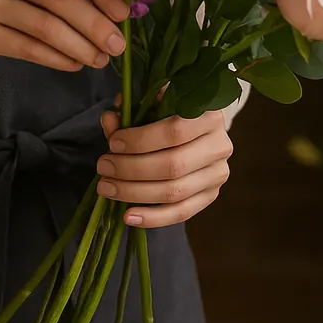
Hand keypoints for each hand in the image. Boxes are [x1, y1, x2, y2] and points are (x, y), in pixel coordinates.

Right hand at [0, 0, 127, 94]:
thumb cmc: (1, 5)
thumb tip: (116, 10)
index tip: (123, 13)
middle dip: (94, 22)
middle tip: (117, 45)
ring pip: (45, 25)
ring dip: (79, 45)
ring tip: (100, 59)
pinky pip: (29, 47)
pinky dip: (57, 58)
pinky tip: (74, 65)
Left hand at [96, 108, 231, 228]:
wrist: (197, 129)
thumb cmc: (171, 112)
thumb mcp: (153, 105)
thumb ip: (132, 112)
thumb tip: (110, 120)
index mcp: (208, 114)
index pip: (174, 132)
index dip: (140, 140)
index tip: (112, 143)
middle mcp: (219, 144)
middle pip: (173, 165)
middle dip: (131, 169)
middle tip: (103, 167)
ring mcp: (217, 173)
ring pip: (175, 192)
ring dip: (135, 193)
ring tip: (107, 188)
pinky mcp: (211, 195)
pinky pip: (181, 213)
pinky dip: (152, 217)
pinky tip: (127, 216)